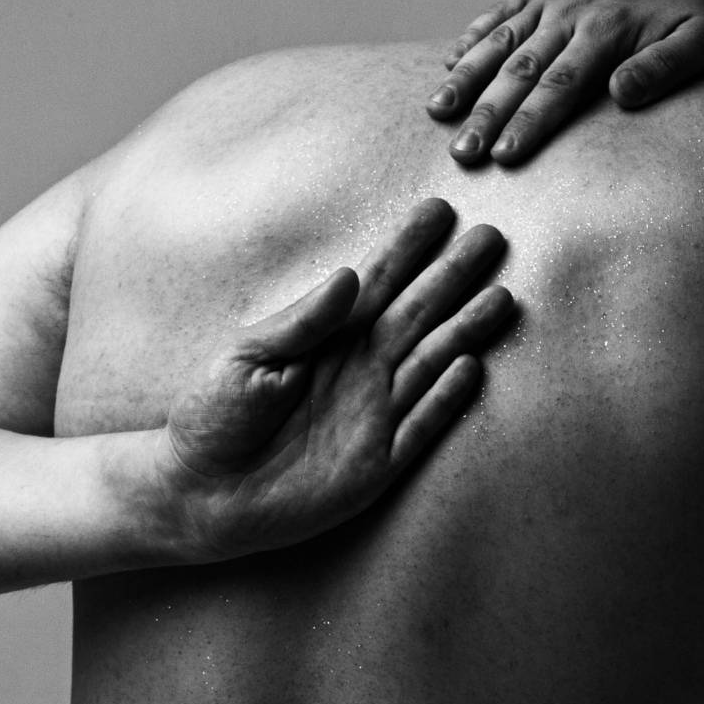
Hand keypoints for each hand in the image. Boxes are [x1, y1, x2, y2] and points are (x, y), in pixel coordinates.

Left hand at [157, 198, 513, 561]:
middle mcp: (360, 368)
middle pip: (417, 312)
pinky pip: (421, 426)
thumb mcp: (245, 358)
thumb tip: (349, 275)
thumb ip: (301, 322)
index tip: (439, 209)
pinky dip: (446, 398)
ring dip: (465, 330)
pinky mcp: (377, 463)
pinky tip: (470, 366)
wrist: (202, 494)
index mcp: (327, 336)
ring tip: (500, 298)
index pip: (377, 281)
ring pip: (431, 362)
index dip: (408, 246)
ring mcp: (374, 413)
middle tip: (489, 237)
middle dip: (453, 275)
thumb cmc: (214, 418)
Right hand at [426, 0, 703, 164]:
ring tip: (436, 111)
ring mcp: (554, 3)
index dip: (532, 121)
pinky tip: (446, 62)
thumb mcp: (703, 46)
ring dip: (467, 77)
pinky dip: (473, 36)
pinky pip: (502, 15)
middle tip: (462, 154)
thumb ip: (665, 68)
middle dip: (488, 112)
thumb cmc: (703, 27)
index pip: (562, 84)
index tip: (505, 156)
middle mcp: (573, 11)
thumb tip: (621, 94)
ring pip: (501, 43)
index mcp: (608, 28)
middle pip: (522, 69)